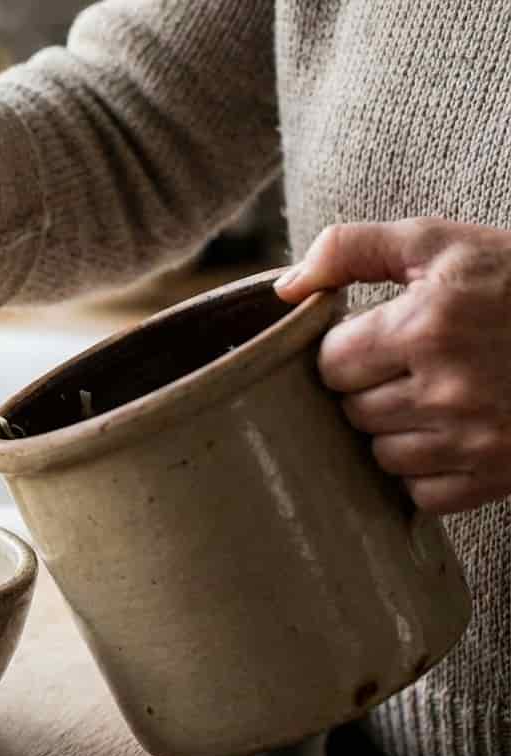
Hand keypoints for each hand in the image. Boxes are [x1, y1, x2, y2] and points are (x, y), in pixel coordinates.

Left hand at [275, 217, 510, 513]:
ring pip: (381, 455)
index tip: (375, 338)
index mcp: (428, 327)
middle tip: (405, 368)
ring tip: (431, 399)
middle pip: (352, 412)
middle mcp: (451, 389)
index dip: (346, 350)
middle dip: (367, 390)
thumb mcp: (441, 244)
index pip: (331, 364)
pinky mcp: (501, 476)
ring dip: (394, 431)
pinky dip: (427, 472)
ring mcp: (478, 439)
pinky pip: (422, 494)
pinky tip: (450, 436)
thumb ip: (352, 249)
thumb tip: (284, 288)